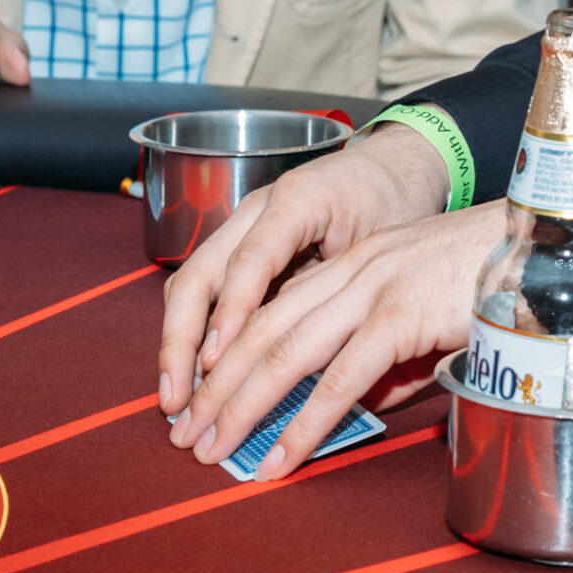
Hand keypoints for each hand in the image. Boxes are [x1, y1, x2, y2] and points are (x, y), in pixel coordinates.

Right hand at [159, 127, 453, 414]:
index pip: (251, 260)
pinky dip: (194, 336)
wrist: (392, 167)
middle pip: (198, 274)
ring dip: (178, 346)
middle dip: (180, 342)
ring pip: (191, 286)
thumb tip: (333, 373)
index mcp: (299, 201)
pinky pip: (205, 292)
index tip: (214, 362)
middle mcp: (258, 210)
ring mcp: (242, 228)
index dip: (230, 313)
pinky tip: (195, 381)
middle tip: (176, 402)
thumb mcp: (386, 245)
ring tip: (177, 404)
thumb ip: (354, 294)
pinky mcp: (240, 247)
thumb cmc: (396, 204)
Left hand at [166, 198, 505, 479]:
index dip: (228, 356)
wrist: (546, 247)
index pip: (270, 309)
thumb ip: (390, 360)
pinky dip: (302, 422)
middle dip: (216, 387)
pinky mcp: (399, 314)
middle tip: (186, 436)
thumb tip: (363, 406)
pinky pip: (338, 378)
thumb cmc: (496, 282)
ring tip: (213, 452)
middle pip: (261, 331)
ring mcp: (372, 288)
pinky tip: (278, 455)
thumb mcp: (427, 319)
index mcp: (353, 263)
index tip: (200, 399)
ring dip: (242, 408)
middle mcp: (352, 269)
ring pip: (284, 353)